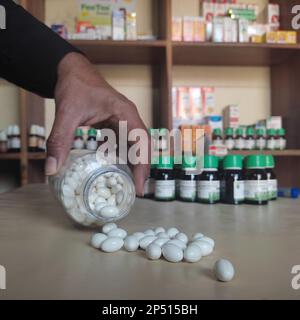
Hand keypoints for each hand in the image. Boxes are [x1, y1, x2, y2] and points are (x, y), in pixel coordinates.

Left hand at [45, 52, 149, 195]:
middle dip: (141, 169)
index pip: (141, 142)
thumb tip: (52, 169)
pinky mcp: (116, 124)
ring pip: (135, 146)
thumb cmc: (75, 85)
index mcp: (125, 113)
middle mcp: (129, 117)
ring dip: (133, 165)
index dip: (143, 165)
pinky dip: (121, 157)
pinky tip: (113, 169)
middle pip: (143, 147)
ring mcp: (124, 121)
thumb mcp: (67, 113)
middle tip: (134, 192)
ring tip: (127, 185)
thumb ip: (59, 140)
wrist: (73, 71)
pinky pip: (123, 143)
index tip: (139, 187)